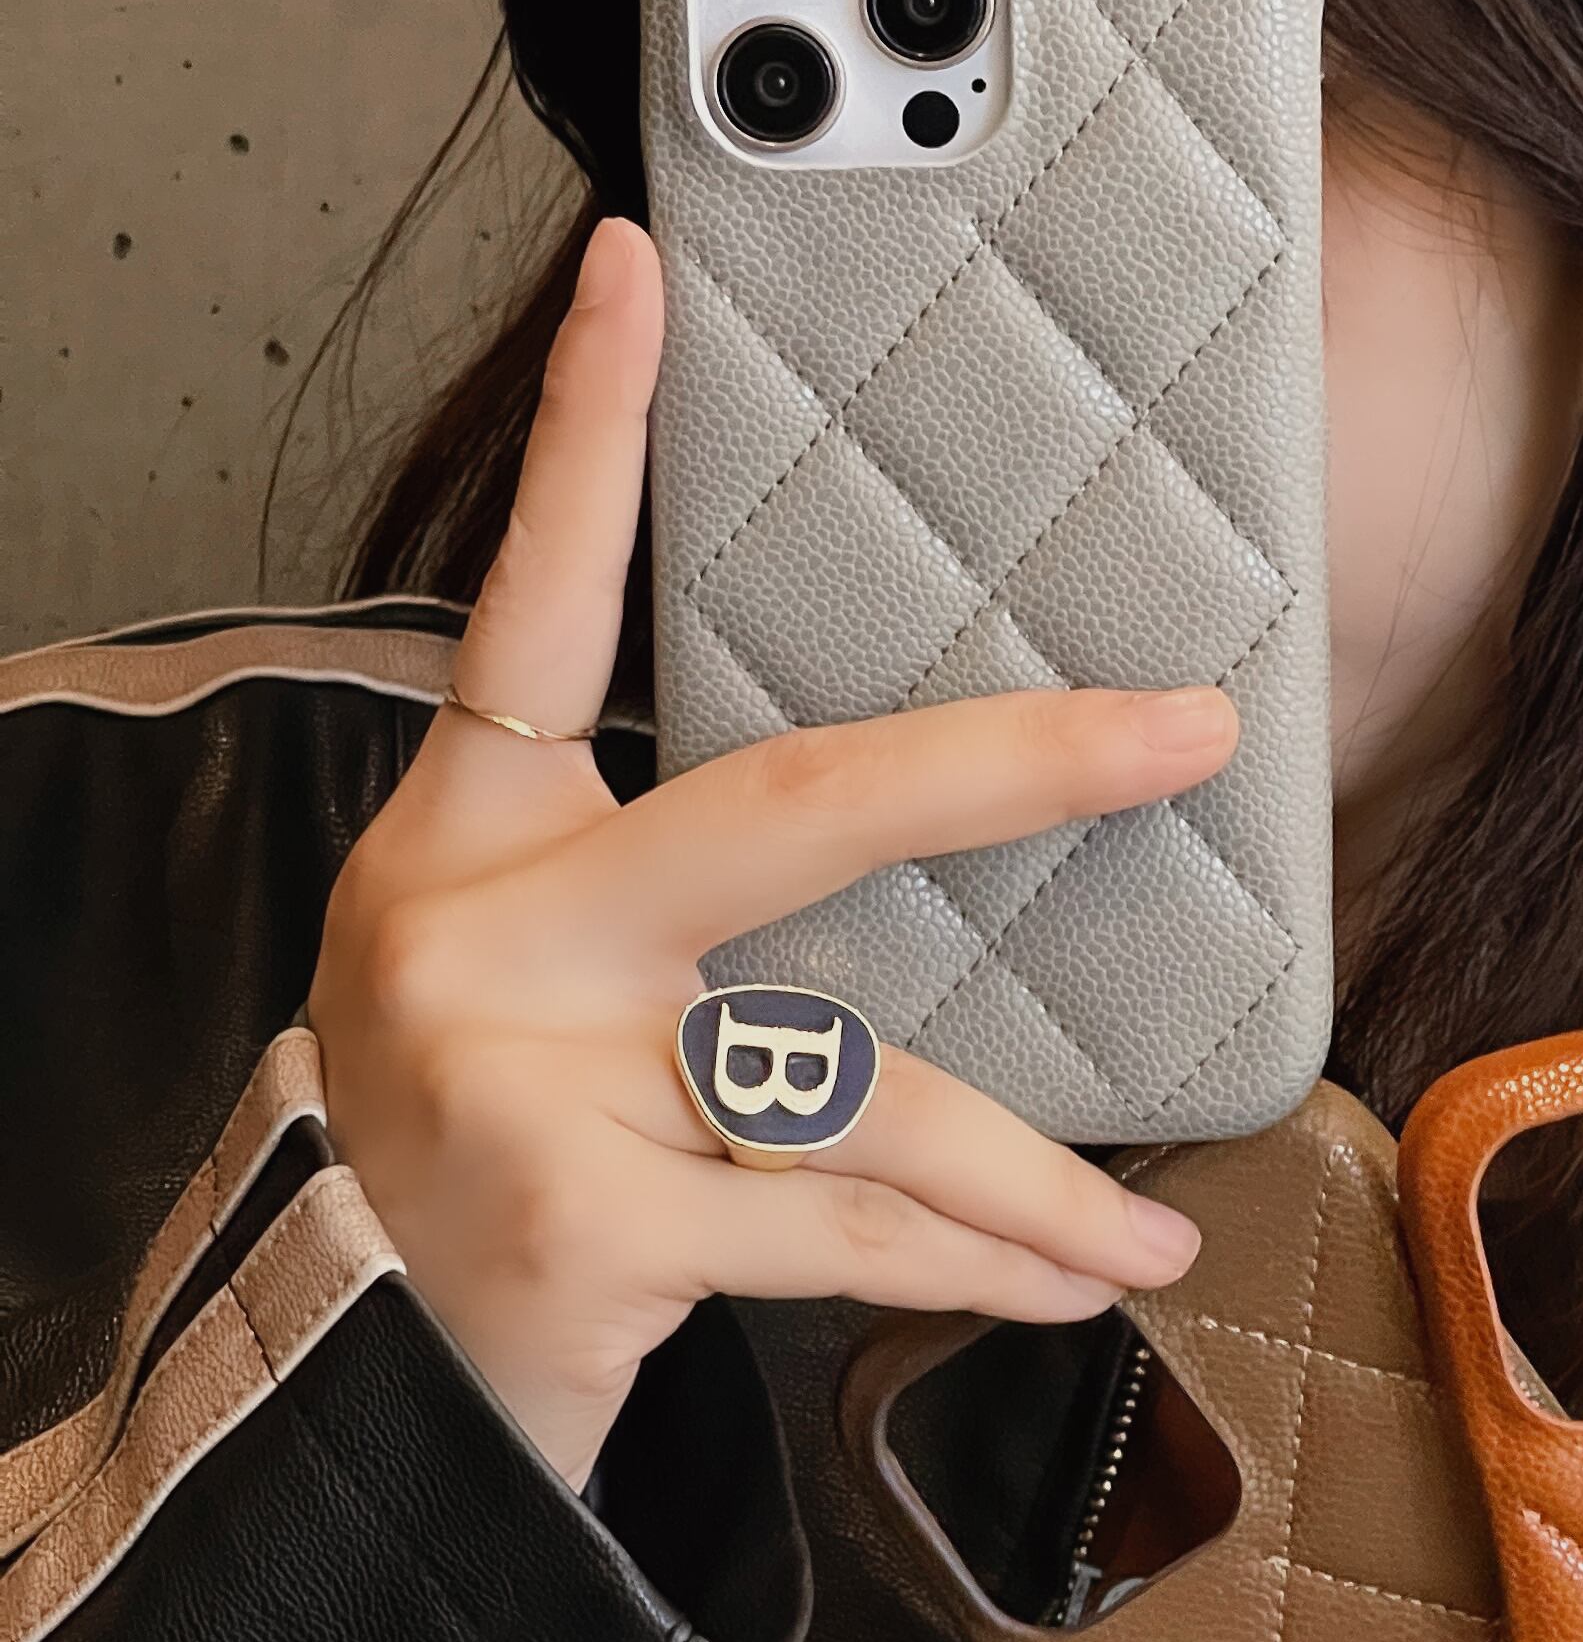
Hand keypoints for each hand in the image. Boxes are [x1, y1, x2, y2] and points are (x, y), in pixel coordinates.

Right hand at [310, 218, 1227, 1485]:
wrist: (345, 1367)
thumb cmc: (478, 1139)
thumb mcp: (528, 974)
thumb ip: (683, 900)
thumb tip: (940, 827)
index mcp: (474, 835)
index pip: (535, 607)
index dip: (580, 437)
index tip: (634, 274)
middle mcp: (487, 929)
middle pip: (793, 809)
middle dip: (1009, 768)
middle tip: (1178, 734)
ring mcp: (528, 1075)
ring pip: (863, 1089)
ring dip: (1034, 1176)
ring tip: (1147, 1225)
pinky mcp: (585, 1224)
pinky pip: (847, 1230)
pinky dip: (981, 1266)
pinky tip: (1074, 1281)